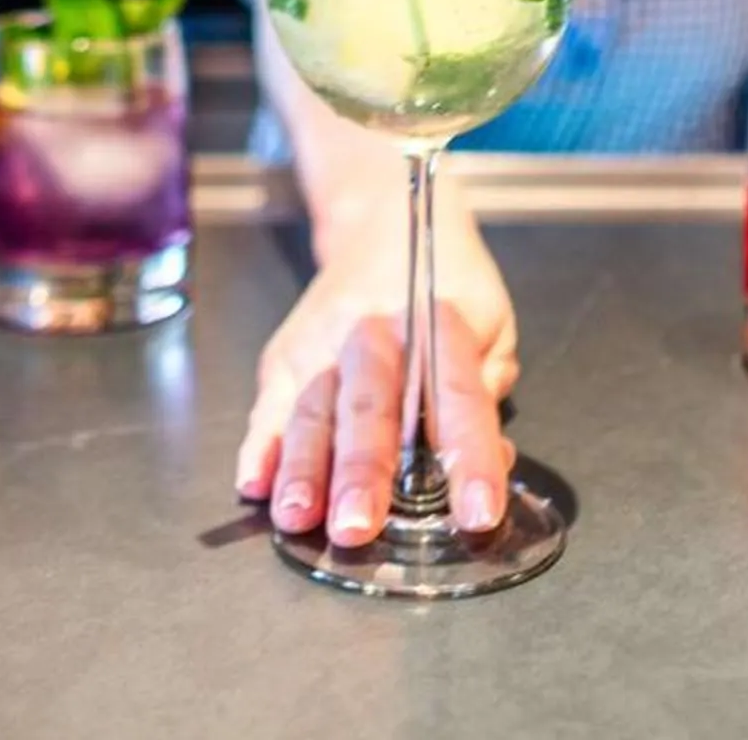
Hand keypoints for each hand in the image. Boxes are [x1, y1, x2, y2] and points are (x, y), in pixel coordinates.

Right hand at [233, 240, 517, 545]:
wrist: (382, 223)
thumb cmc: (444, 286)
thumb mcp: (492, 321)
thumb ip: (488, 389)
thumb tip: (491, 461)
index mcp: (439, 326)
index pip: (459, 399)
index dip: (471, 457)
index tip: (477, 512)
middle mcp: (376, 334)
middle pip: (369, 406)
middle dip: (361, 469)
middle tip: (358, 525)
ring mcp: (323, 345)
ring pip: (312, 410)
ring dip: (303, 468)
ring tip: (298, 517)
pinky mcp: (285, 357)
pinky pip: (270, 406)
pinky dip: (260, 447)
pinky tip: (254, 484)